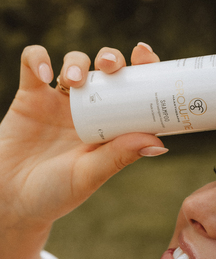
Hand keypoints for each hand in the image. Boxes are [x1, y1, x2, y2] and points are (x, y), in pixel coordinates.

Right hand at [0, 43, 166, 230]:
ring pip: (75, 62)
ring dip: (78, 62)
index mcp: (111, 127)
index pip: (134, 91)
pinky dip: (37, 58)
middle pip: (107, 70)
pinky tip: (44, 73)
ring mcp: (59, 101)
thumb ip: (118, 156)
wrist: (12, 200)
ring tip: (73, 81)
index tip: (147, 58)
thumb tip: (158, 141)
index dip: (143, 69)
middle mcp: (89, 110)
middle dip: (112, 59)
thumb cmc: (55, 194)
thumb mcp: (89, 175)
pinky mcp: (29, 96)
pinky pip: (32, 62)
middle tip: (110, 66)